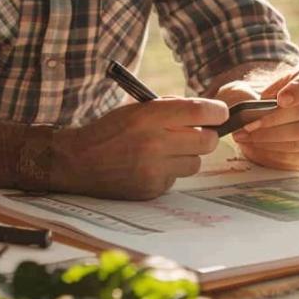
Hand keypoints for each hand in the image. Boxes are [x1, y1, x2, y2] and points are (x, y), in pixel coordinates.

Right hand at [49, 97, 226, 199]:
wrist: (78, 161)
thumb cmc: (110, 130)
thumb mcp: (136, 109)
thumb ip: (169, 109)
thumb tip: (206, 113)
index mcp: (149, 116)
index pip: (199, 111)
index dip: (217, 112)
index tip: (221, 113)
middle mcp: (154, 143)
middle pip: (206, 141)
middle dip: (207, 136)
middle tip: (199, 133)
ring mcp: (153, 169)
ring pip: (195, 163)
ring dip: (188, 156)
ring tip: (167, 151)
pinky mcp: (151, 189)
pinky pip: (176, 179)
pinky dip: (170, 172)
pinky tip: (150, 167)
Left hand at [216, 64, 298, 169]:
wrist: (272, 113)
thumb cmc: (263, 97)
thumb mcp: (255, 87)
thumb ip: (254, 93)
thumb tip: (253, 110)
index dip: (297, 91)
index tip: (280, 100)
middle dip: (271, 122)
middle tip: (247, 127)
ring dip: (270, 140)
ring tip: (246, 139)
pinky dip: (275, 154)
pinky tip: (257, 148)